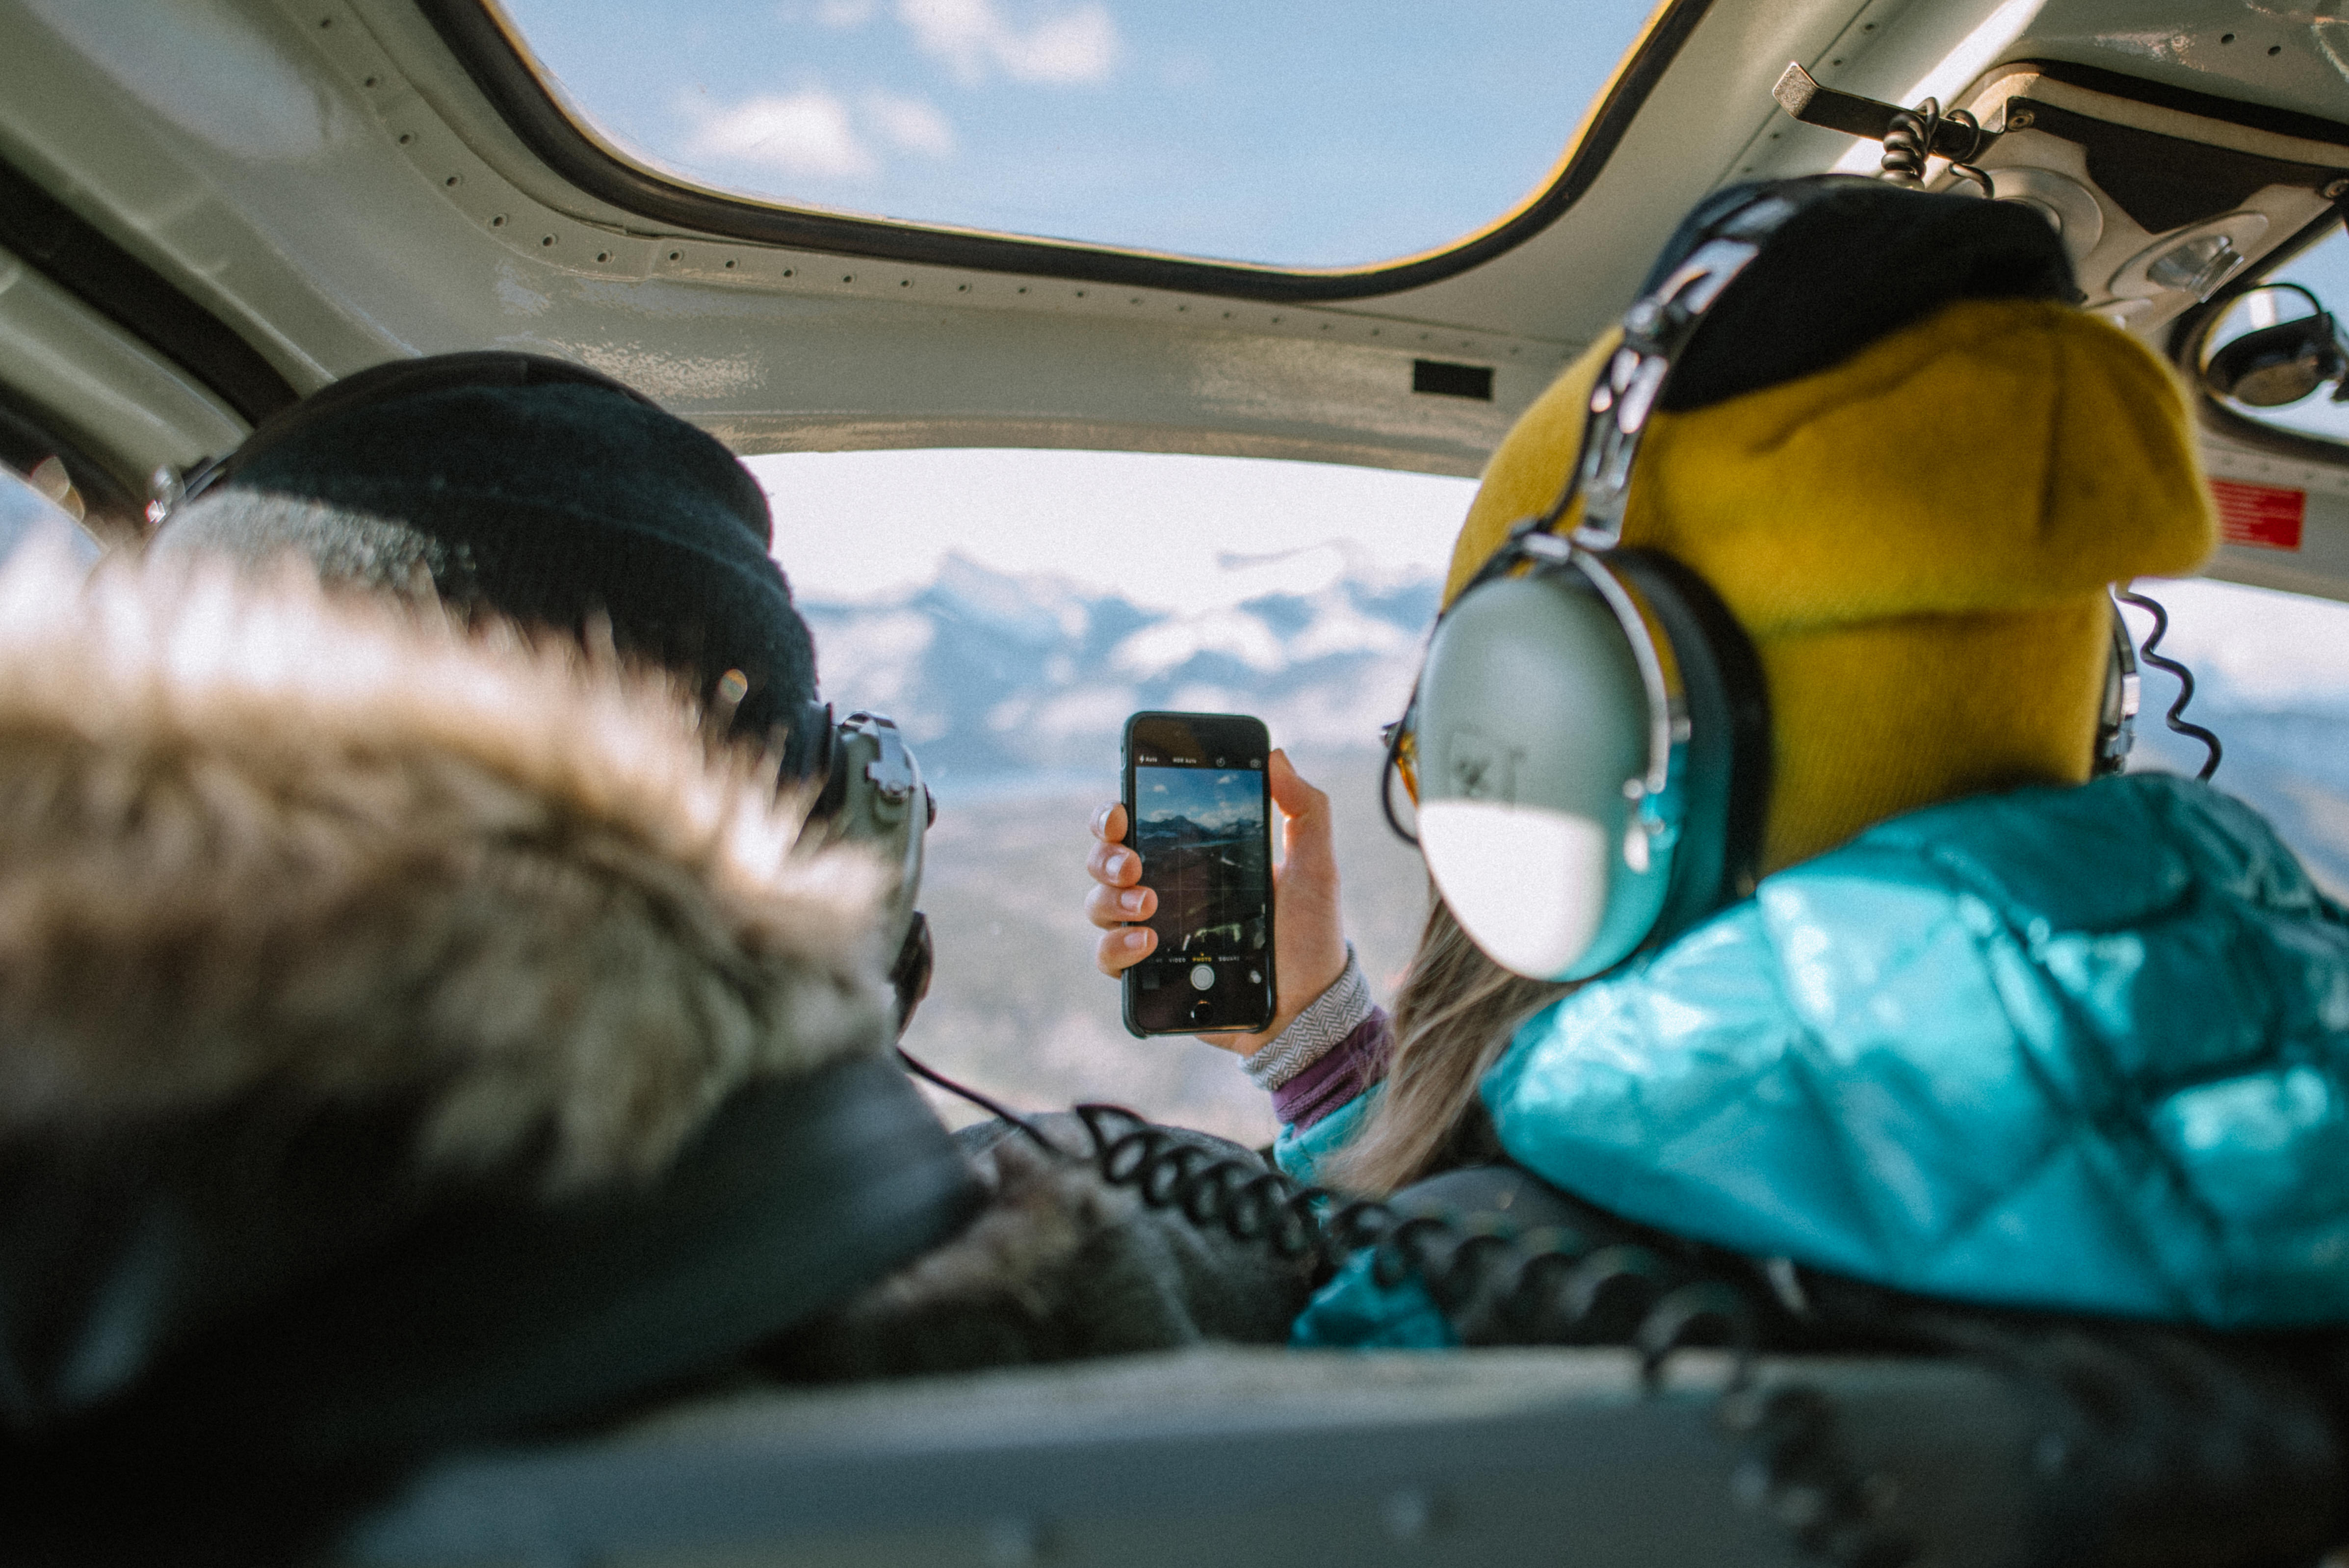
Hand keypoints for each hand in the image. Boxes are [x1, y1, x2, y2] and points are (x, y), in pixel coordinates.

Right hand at [1086, 749, 1348, 1055]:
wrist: (1307, 1007)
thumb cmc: (1310, 933)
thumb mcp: (1315, 866)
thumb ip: (1304, 808)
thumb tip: (1276, 756)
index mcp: (1193, 856)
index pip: (1136, 821)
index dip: (1113, 811)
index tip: (1122, 812)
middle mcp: (1164, 888)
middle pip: (1103, 858)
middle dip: (1106, 855)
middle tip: (1134, 865)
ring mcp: (1151, 931)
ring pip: (1097, 903)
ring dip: (1111, 898)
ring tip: (1148, 905)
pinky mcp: (1149, 974)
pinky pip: (1107, 955)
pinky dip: (1117, 946)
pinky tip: (1146, 944)